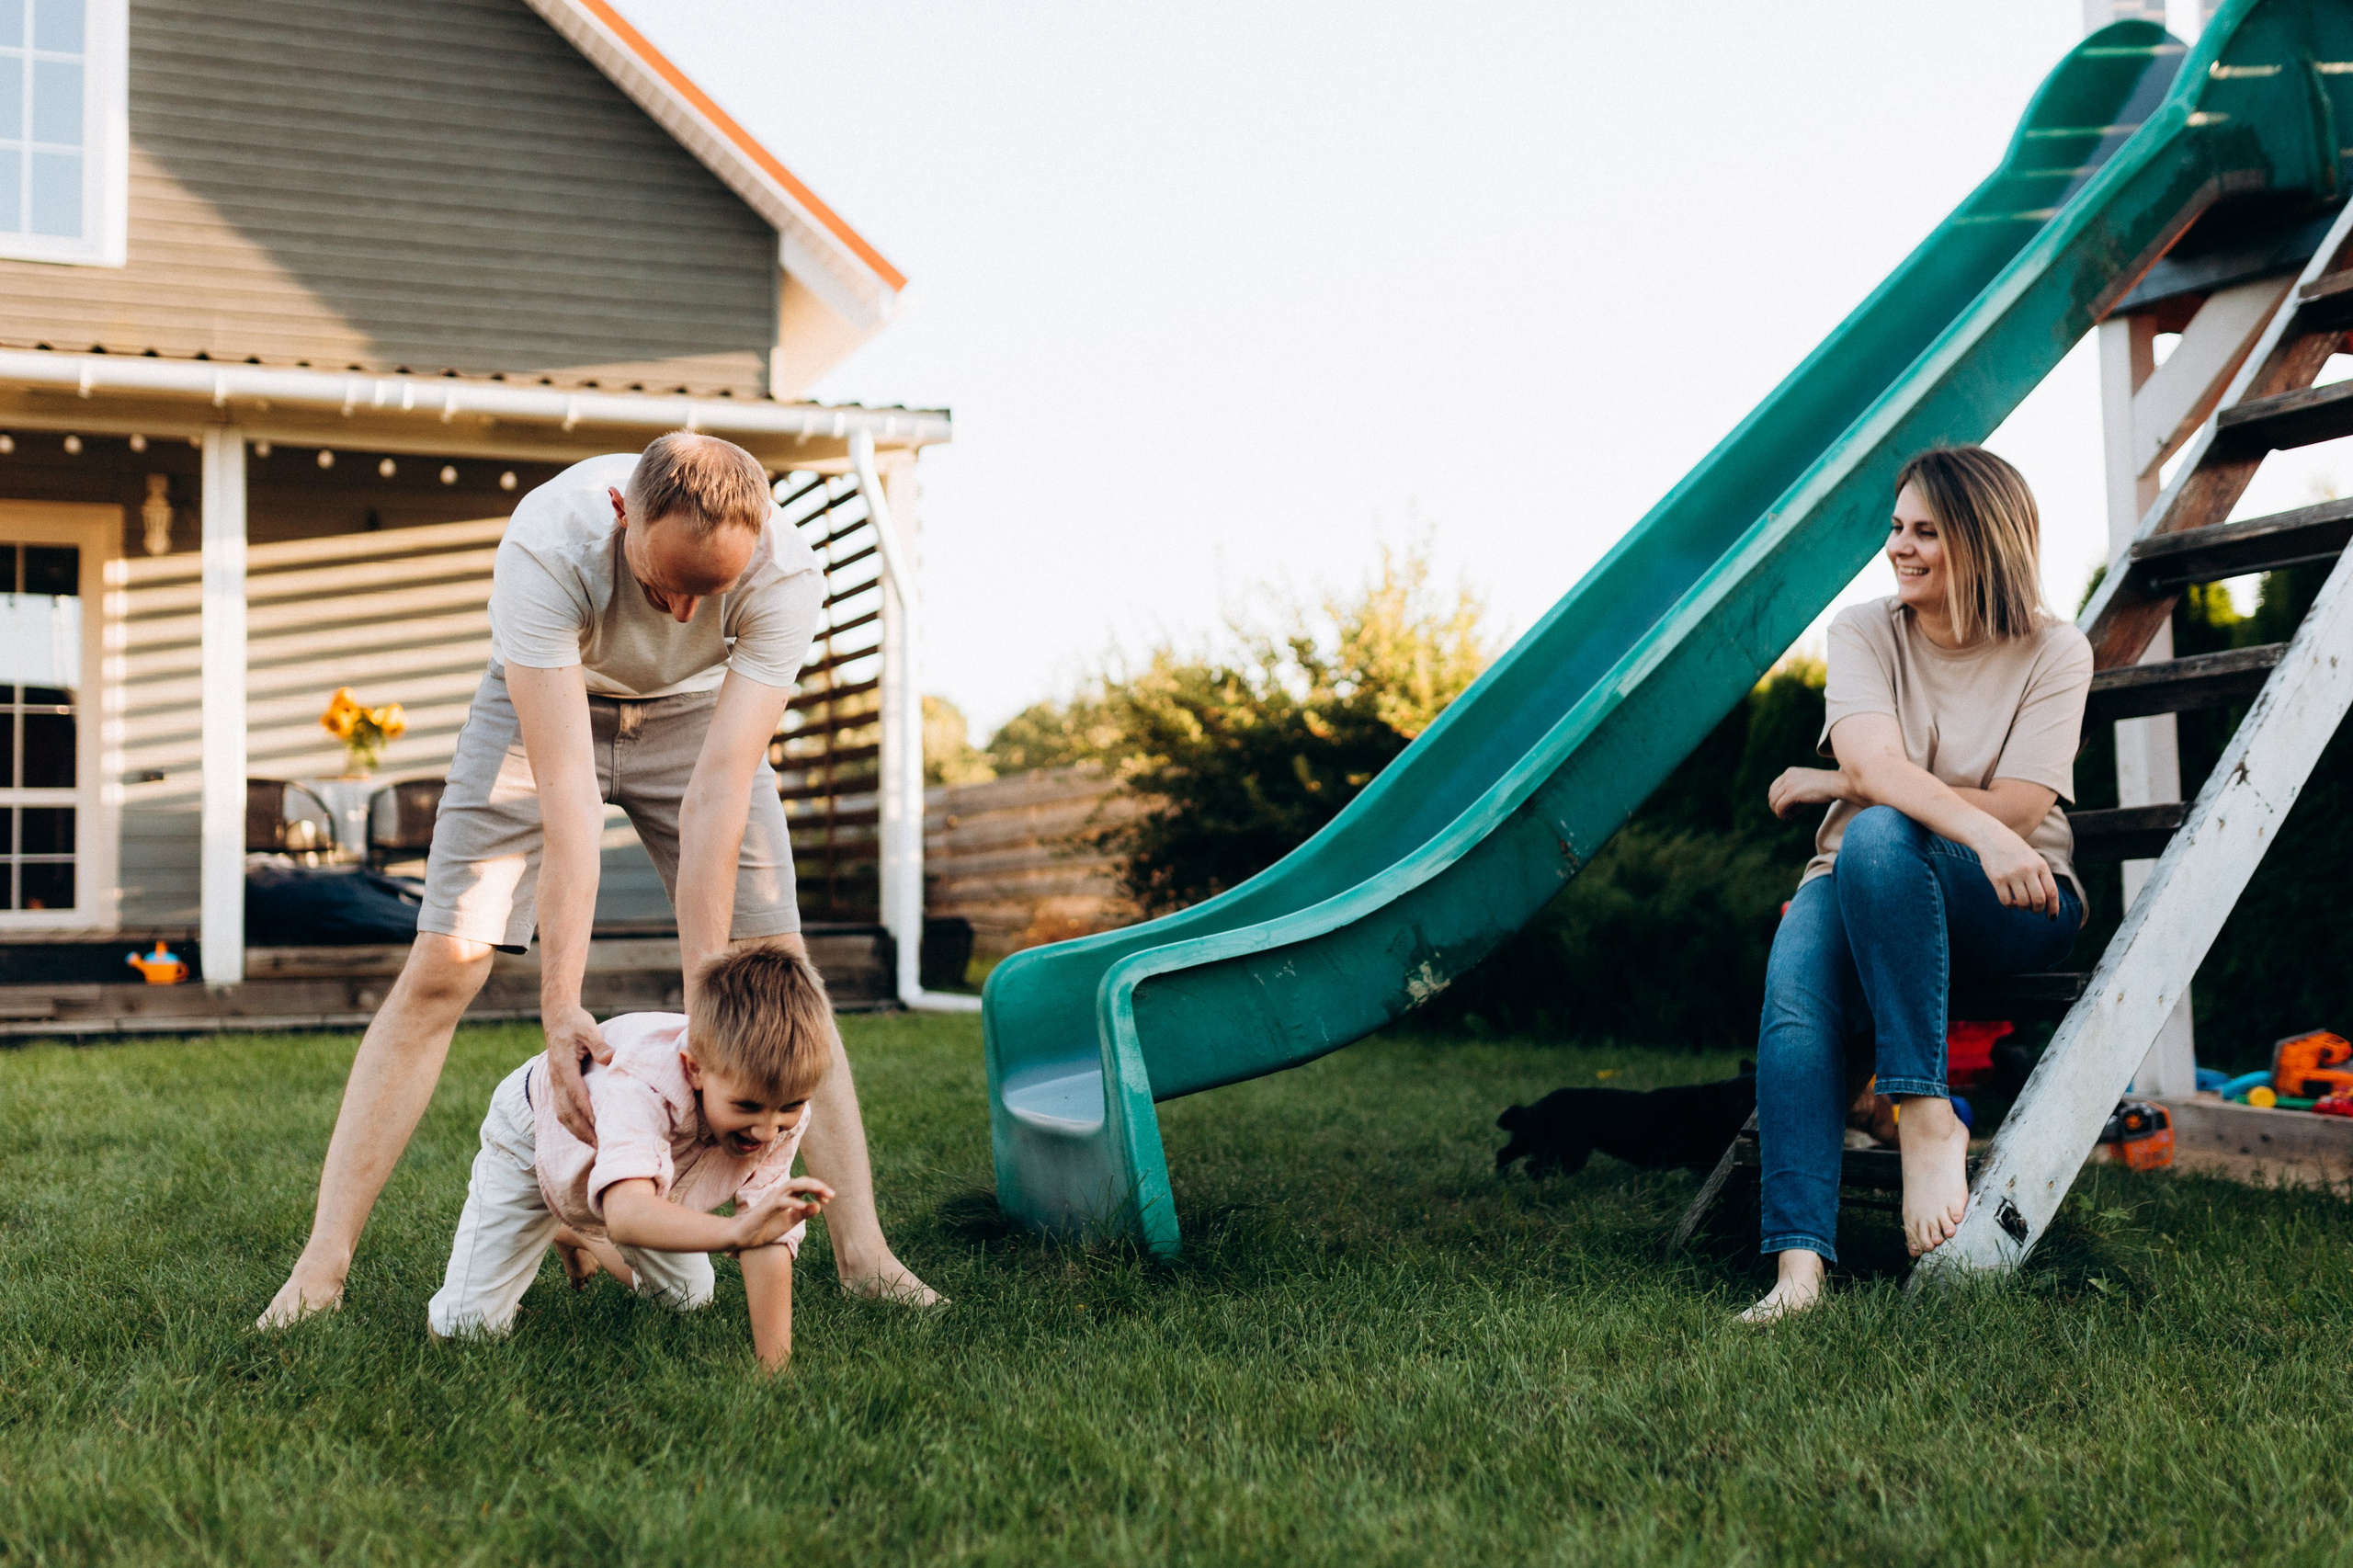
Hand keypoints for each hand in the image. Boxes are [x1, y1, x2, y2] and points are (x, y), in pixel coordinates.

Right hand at [544, 1005, 610, 1144]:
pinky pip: (561, 1109)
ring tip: (593, 1146)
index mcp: (564, 1067)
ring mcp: (554, 1083)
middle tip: (601, 1147)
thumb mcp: (589, 1029)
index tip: (601, 1128)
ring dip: (576, 1131)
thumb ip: (599, 1045)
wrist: (557, 1017)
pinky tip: (583, 1132)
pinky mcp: (557, 1083)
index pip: (577, 1096)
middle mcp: (556, 1079)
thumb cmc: (575, 1023)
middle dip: (583, 1131)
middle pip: (568, 1112)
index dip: (589, 1114)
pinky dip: (571, 1124)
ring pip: (562, 1114)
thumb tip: (610, 1059)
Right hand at [728, 1177, 836, 1252]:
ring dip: (809, 1187)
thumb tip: (819, 1206)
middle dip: (817, 1185)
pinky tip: (804, 1207)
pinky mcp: (766, 1208)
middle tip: (831, 1194)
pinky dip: (794, 1202)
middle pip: (801, 1182)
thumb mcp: (789, 1222)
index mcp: (786, 1196)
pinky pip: (782, 1201)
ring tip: (822, 1194)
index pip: (805, 1186)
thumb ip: (803, 1214)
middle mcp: (780, 1193)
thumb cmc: (765, 1228)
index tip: (829, 1199)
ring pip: (792, 1185)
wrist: (742, 1237)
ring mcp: (772, 1199)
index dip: (818, 1189)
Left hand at [1767, 766, 1851, 821]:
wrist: (1837, 784)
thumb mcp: (1807, 791)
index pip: (1774, 787)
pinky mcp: (1792, 792)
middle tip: (1783, 814)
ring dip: (1777, 811)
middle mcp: (1787, 775)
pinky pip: (1780, 806)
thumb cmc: (1825, 789)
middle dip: (1775, 806)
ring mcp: (1789, 783)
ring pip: (1774, 801)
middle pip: (1772, 794)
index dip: (1775, 799)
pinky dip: (1780, 813)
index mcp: (1790, 772)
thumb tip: (1785, 814)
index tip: (1782, 808)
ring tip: (1785, 817)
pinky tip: (1786, 817)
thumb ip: (1795, 800)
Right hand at [1969, 821, 2060, 917]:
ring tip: (2021, 904)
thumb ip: (2041, 877)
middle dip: (2037, 909)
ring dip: (2023, 908)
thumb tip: (2047, 902)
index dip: (2053, 907)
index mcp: (2040, 865)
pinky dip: (2010, 906)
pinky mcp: (1998, 879)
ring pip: (2023, 903)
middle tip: (2033, 910)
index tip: (2052, 917)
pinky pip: (2006, 901)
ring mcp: (2012, 874)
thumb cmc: (2015, 851)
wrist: (1991, 837)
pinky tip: (2010, 901)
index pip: (2052, 892)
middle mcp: (2028, 870)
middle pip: (2039, 900)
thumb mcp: (2033, 859)